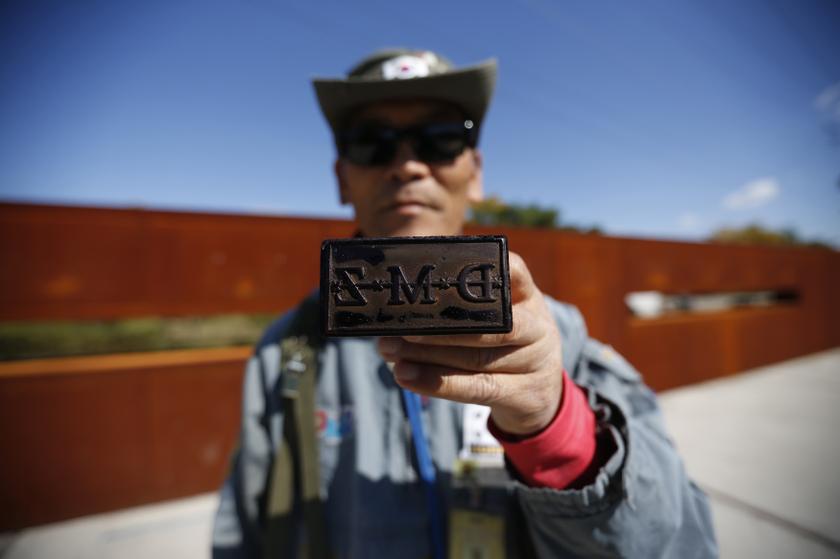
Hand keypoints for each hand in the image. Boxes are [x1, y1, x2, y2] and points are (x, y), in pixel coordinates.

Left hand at [377, 252, 563, 435]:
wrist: (542, 393)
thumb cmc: (502, 344)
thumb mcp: (497, 317)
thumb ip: (461, 304)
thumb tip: (400, 299)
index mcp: (526, 295)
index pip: (512, 271)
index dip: (481, 267)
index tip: (440, 269)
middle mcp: (537, 325)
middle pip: (487, 323)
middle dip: (437, 325)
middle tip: (397, 326)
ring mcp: (535, 361)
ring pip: (477, 359)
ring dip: (427, 355)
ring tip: (390, 351)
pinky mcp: (525, 394)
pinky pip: (478, 388)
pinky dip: (437, 383)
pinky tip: (406, 376)